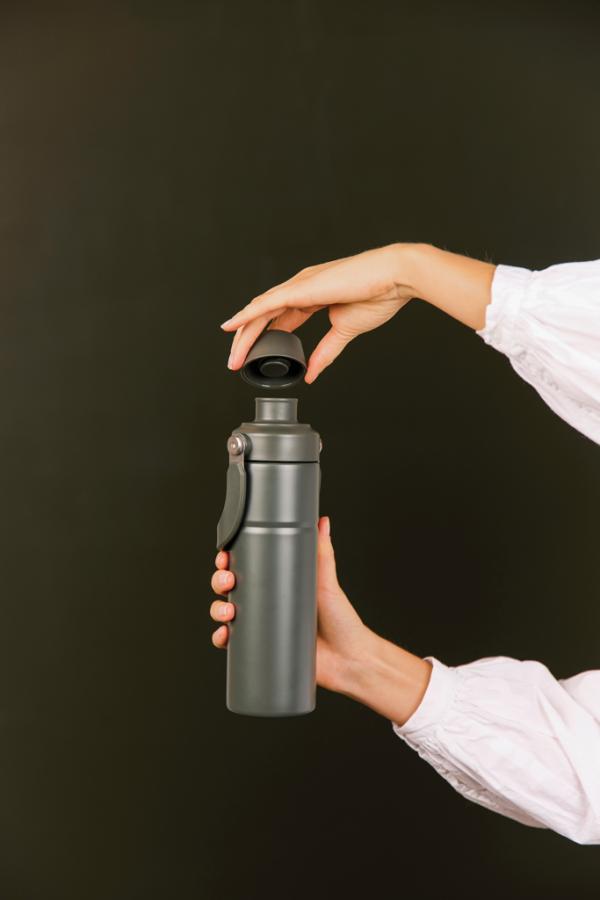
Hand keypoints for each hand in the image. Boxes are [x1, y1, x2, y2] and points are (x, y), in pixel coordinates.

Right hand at [209, 516, 431, 722]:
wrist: (349, 660)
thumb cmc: (342, 621)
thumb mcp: (328, 583)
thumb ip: (322, 552)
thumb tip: (322, 522)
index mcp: (279, 584)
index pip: (247, 567)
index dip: (230, 560)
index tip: (226, 555)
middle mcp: (267, 604)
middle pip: (230, 587)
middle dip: (220, 580)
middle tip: (228, 580)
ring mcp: (262, 626)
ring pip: (226, 613)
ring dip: (217, 608)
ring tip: (228, 610)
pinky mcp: (261, 648)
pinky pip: (232, 644)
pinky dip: (222, 638)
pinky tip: (225, 635)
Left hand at [220, 243, 420, 383]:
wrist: (394, 278)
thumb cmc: (378, 294)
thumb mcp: (345, 330)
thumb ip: (326, 351)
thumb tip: (313, 373)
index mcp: (312, 295)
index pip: (279, 319)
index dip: (264, 339)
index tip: (253, 357)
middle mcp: (301, 287)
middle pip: (264, 316)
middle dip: (247, 340)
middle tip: (236, 362)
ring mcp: (299, 285)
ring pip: (260, 311)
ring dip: (243, 334)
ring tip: (233, 356)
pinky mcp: (300, 288)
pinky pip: (266, 303)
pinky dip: (247, 315)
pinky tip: (232, 326)